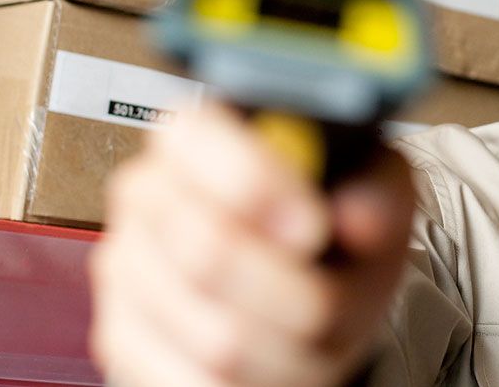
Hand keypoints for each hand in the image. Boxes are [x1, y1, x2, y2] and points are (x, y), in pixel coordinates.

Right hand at [88, 101, 414, 386]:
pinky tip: (277, 358)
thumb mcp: (373, 192)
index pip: (195, 140)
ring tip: (312, 331)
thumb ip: (376, 192)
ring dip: (286, 346)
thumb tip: (359, 217)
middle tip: (330, 296)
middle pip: (207, 250)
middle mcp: (150, 193)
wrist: (299, 290)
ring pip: (215, 333)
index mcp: (201, 136)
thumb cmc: (332, 231)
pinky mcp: (122, 337)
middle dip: (292, 290)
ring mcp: (129, 268)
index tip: (311, 224)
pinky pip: (194, 382)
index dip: (256, 183)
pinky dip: (256, 383)